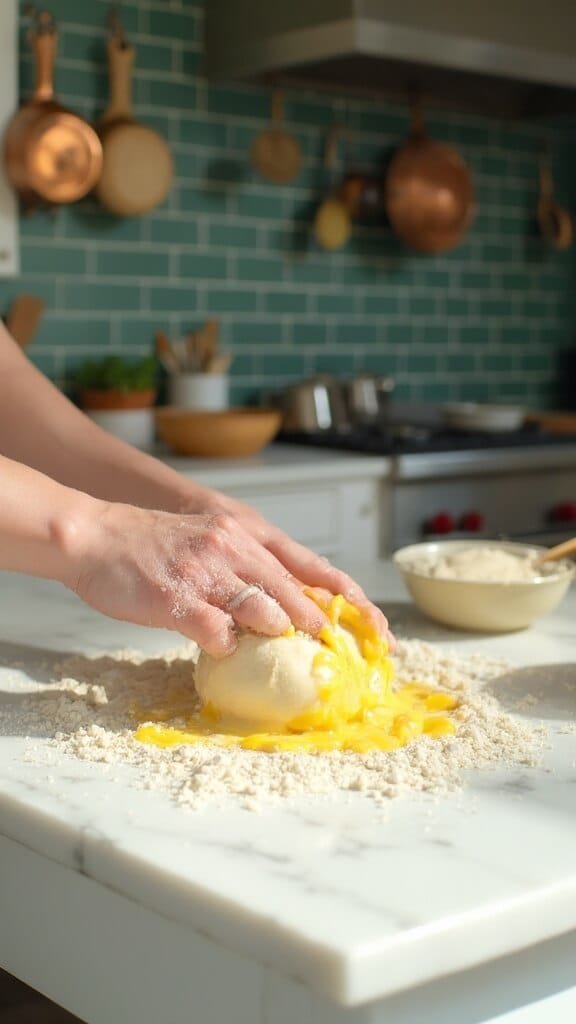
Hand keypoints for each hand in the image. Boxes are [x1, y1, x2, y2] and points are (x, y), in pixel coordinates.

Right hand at [72, 502, 343, 657]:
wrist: (96, 535)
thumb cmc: (153, 545)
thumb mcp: (212, 543)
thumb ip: (248, 567)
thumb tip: (283, 608)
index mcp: (248, 535)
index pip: (313, 567)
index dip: (350, 600)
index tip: (377, 631)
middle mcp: (234, 548)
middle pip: (296, 594)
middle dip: (324, 631)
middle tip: (344, 661)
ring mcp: (207, 573)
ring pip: (264, 611)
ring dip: (278, 637)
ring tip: (287, 657)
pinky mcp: (179, 599)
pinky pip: (217, 633)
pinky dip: (227, 647)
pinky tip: (221, 650)